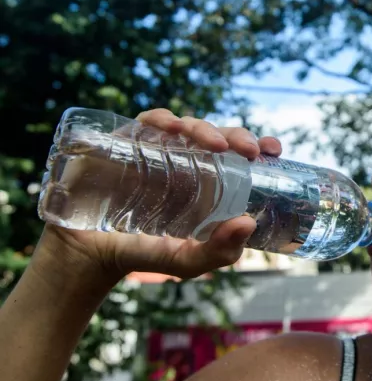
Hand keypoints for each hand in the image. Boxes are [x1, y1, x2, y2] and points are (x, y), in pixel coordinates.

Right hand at [35, 108, 282, 282]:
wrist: (89, 257)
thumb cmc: (143, 255)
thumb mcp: (188, 261)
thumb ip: (219, 252)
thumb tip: (248, 223)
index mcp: (207, 183)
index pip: (237, 157)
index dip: (257, 145)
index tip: (273, 148)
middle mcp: (185, 162)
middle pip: (216, 137)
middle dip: (236, 135)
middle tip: (249, 150)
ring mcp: (155, 151)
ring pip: (186, 126)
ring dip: (202, 127)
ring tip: (215, 144)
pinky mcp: (125, 145)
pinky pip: (144, 122)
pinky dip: (159, 118)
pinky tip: (169, 127)